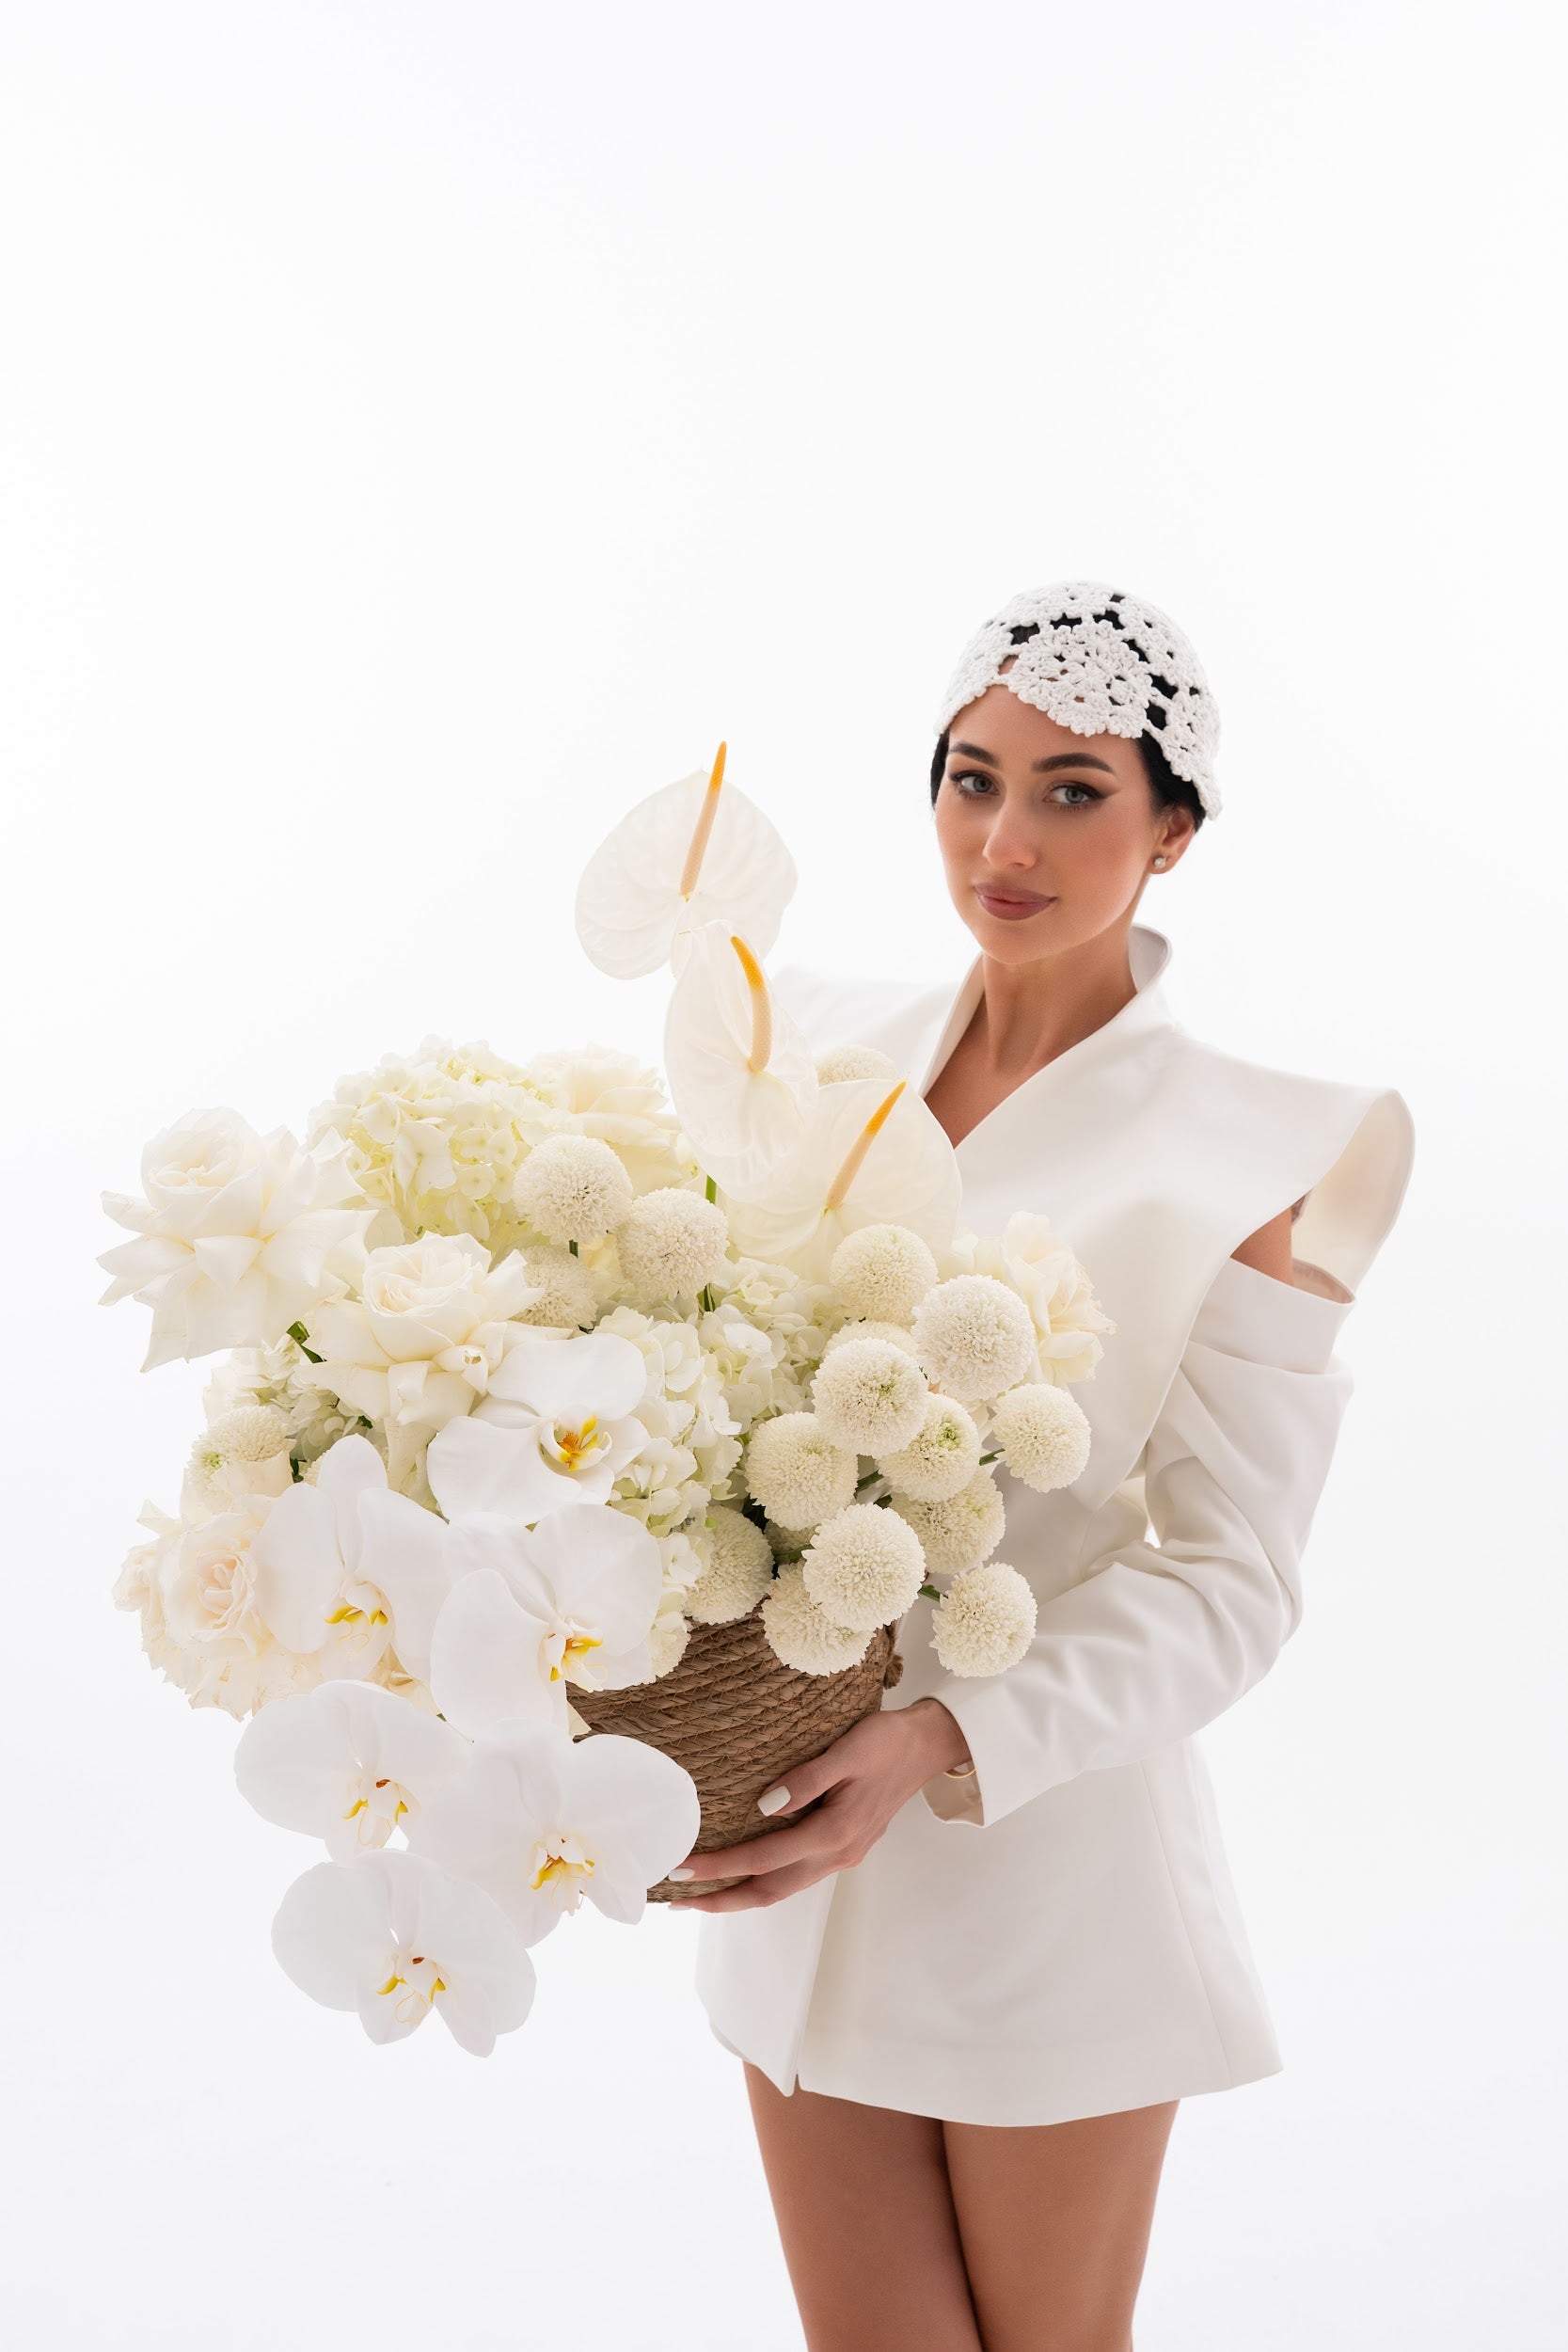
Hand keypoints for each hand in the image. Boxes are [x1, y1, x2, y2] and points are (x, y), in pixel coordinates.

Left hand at [668, 1698, 970, 1911]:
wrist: (927, 1745)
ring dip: (741, 1894)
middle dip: (721, 1899)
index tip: (682, 1867)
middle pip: (769, 1891)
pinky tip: (746, 1872)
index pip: (763, 1859)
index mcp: (834, 1833)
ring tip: (702, 1893)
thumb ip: (807, 1780)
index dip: (720, 1867)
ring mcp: (843, 1856)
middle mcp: (837, 1854)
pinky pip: (796, 1876)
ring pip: (783, 1889)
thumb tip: (764, 1807)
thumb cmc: (886, 1741)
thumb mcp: (846, 1750)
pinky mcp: (845, 1848)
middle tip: (676, 1899)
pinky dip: (765, 1880)